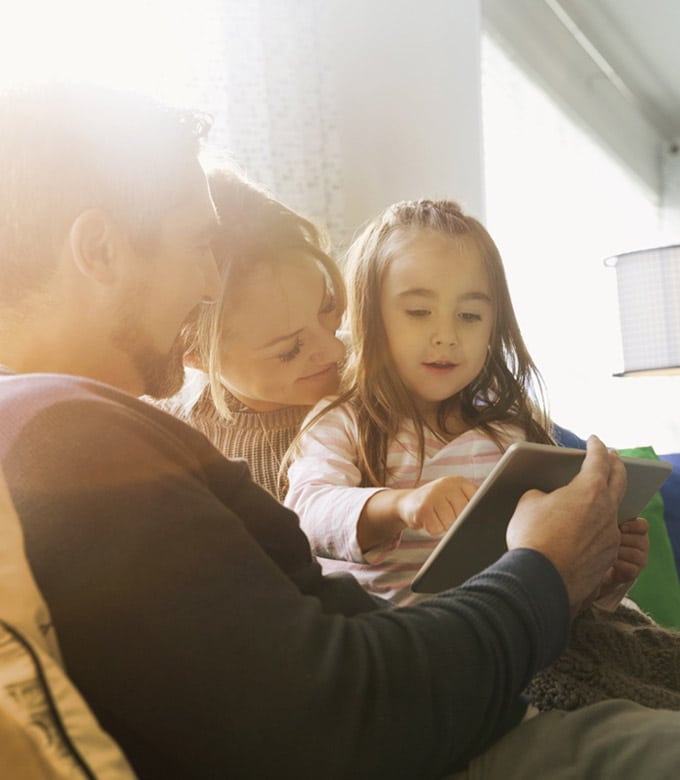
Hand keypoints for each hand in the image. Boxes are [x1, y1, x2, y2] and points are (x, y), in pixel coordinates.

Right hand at [396, 476, 477, 536]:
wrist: (407, 502)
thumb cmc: (436, 502)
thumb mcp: (454, 496)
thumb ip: (469, 501)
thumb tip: (481, 516)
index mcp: (458, 481)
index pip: (477, 499)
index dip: (474, 512)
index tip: (469, 515)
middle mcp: (446, 485)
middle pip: (464, 513)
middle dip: (457, 521)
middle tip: (446, 515)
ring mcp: (432, 495)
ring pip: (450, 523)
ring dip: (443, 526)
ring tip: (436, 517)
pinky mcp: (421, 508)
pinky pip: (436, 529)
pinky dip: (433, 530)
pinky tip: (427, 520)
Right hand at [506, 435, 624, 615]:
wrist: (541, 579)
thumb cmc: (533, 537)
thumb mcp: (528, 503)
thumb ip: (542, 494)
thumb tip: (546, 500)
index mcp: (588, 490)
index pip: (598, 459)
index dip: (596, 446)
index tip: (594, 440)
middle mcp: (607, 510)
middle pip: (619, 480)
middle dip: (615, 465)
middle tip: (612, 456)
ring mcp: (611, 536)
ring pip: (613, 510)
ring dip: (606, 499)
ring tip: (597, 496)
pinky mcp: (608, 558)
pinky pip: (606, 536)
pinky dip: (598, 527)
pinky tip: (585, 531)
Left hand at [593, 516, 648, 610]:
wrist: (596, 568)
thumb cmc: (598, 543)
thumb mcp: (601, 529)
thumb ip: (605, 519)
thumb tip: (599, 506)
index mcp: (636, 530)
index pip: (642, 525)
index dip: (633, 525)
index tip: (621, 527)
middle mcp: (641, 544)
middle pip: (639, 540)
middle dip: (622, 539)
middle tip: (609, 540)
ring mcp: (639, 560)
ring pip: (635, 553)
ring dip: (619, 551)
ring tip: (607, 551)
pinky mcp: (633, 573)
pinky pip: (630, 568)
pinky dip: (618, 564)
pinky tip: (609, 562)